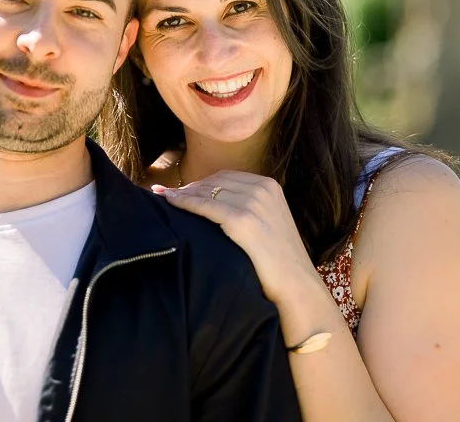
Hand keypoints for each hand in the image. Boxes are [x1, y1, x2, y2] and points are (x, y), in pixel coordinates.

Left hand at [152, 171, 316, 301]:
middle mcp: (262, 189)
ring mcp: (253, 203)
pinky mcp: (242, 220)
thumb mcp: (270, 222)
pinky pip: (204, 206)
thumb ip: (251, 208)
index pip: (227, 176)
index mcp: (270, 186)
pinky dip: (184, 203)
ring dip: (183, 193)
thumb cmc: (280, 260)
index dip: (202, 182)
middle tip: (168, 194)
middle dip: (190, 187)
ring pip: (207, 191)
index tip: (184, 188)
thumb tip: (220, 205)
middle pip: (216, 181)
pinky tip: (170, 203)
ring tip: (163, 198)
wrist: (296, 283)